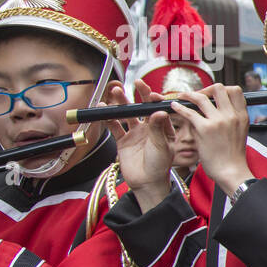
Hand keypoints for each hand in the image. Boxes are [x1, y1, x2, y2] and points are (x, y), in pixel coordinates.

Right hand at [104, 81, 174, 211]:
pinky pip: (114, 126)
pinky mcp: (122, 140)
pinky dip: (108, 118)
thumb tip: (158, 111)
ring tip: (116, 92)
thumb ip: (158, 129)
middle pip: (142, 108)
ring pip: (127, 114)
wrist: (147, 183)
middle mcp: (149, 128)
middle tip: (135, 83)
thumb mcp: (161, 146)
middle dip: (139, 95)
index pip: (158, 109)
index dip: (154, 100)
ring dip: (122, 103)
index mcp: (163, 128)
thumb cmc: (160, 166)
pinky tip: (103, 108)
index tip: (151, 93)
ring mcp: (135, 133)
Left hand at [169, 85, 252, 194]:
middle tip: (198, 95)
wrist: (231, 171)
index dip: (222, 89)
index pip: (235, 90)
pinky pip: (189, 112)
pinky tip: (175, 107)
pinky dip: (179, 107)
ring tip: (182, 97)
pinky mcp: (205, 129)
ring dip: (189, 95)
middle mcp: (231, 116)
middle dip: (206, 88)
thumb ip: (231, 119)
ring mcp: (219, 121)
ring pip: (202, 97)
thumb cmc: (233, 156)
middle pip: (219, 88)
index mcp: (242, 116)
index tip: (212, 95)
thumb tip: (217, 109)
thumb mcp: (240, 132)